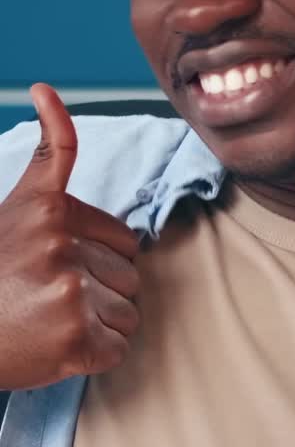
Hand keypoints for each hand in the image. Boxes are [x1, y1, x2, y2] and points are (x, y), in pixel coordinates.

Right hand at [0, 83, 140, 389]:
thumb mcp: (13, 207)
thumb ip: (48, 158)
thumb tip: (47, 90)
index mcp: (49, 209)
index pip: (125, 239)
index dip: (100, 261)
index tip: (61, 269)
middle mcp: (62, 244)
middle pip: (129, 277)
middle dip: (99, 294)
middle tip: (49, 302)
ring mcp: (70, 291)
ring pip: (127, 313)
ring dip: (98, 325)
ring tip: (50, 324)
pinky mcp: (75, 336)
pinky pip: (117, 348)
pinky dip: (94, 356)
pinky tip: (57, 348)